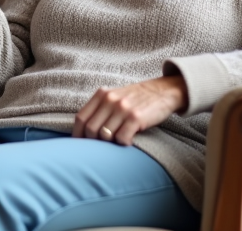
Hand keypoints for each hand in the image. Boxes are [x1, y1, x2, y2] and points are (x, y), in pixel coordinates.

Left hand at [73, 76, 188, 144]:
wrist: (163, 91)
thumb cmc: (136, 98)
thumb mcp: (115, 97)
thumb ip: (100, 108)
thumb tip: (84, 131)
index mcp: (102, 94)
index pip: (81, 118)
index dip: (78, 135)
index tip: (79, 146)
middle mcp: (110, 100)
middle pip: (91, 129)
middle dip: (93, 143)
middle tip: (100, 149)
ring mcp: (123, 108)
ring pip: (105, 135)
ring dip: (109, 144)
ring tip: (115, 144)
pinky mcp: (136, 117)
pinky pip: (121, 138)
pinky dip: (123, 144)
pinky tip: (128, 142)